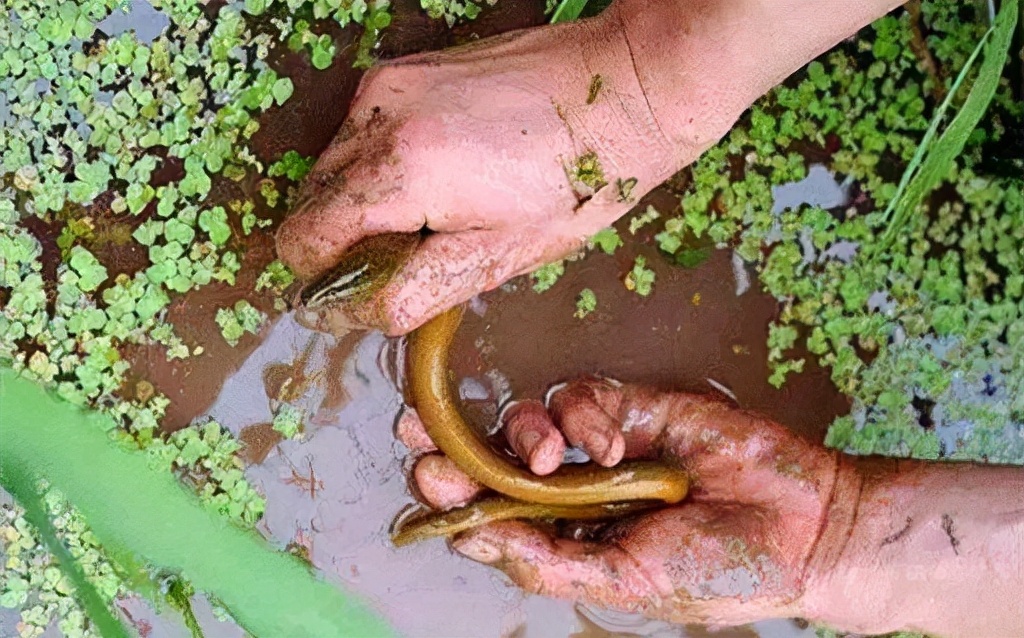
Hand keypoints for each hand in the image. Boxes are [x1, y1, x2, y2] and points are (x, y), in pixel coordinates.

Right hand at [275, 2, 737, 335]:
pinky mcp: (401, 70)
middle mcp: (377, 116)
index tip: (368, 289)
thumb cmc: (577, 183)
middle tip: (413, 254)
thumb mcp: (499, 258)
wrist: (622, 88)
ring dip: (360, 203)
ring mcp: (386, 85)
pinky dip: (378, 166)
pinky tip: (437, 173)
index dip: (325, 279)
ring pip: (329, 167)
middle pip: (308, 203)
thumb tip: (350, 312)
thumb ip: (413, 290)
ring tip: (433, 212)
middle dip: (344, 241)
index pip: (304, 239)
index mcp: (401, 171)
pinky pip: (357, 134)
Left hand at [409, 378, 847, 625]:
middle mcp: (572, 490)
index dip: (450, 492)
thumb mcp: (624, 581)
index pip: (488, 511)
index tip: (422, 479)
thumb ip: (547, 560)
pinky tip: (613, 444)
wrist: (802, 527)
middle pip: (490, 457)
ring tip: (549, 459)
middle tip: (416, 435)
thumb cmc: (716, 569)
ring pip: (526, 420)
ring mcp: (599, 444)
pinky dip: (585, 415)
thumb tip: (468, 536)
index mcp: (563, 539)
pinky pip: (580, 396)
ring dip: (522, 433)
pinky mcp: (631, 405)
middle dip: (451, 444)